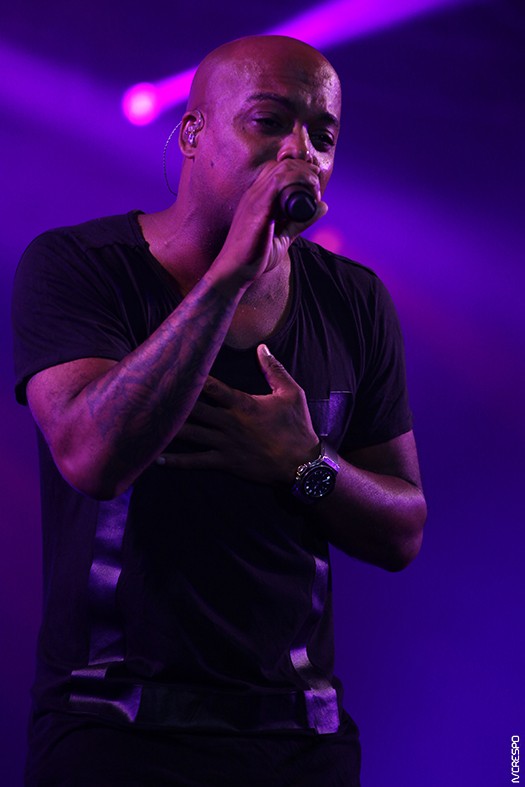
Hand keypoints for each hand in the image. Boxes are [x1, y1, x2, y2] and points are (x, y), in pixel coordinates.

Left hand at [157, 344, 319, 483]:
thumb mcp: (291, 393)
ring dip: (165, 429)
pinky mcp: (225, 462)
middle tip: (146, 392)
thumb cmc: (297, 426)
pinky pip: (196, 462)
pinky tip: (155, 458)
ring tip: (142, 424)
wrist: (302, 464)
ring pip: (189, 434)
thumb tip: (261, 347)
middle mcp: (229, 422)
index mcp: (242, 403)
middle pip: (193, 408)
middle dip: (171, 401)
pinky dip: (175, 461)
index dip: (190, 375)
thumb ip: (274, 369)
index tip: (172, 366)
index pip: (211, 386)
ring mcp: (224, 444)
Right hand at [208, 159, 326, 292]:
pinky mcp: (258, 206)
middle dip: (305, 171)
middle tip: (316, 190)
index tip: (314, 187)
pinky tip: (309, 192)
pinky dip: (298, 180)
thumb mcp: (284, 236)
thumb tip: (322, 206)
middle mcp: (255, 192)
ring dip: (305, 175)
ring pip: (283, 168)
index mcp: (258, 197)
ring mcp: (255, 197)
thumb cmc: (255, 257)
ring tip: (315, 191)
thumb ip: (300, 222)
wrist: (234, 271)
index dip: (299, 171)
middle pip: (283, 164)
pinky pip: (279, 180)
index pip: (278, 169)